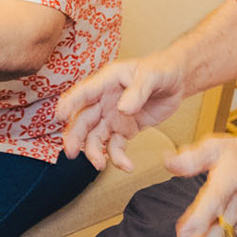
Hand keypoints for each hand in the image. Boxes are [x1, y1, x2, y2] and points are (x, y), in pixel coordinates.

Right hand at [58, 57, 184, 170]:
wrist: (176, 80)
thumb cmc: (160, 69)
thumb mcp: (151, 75)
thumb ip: (137, 91)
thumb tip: (123, 109)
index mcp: (107, 80)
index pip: (84, 92)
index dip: (70, 103)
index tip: (59, 115)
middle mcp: (105, 99)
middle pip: (83, 119)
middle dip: (75, 136)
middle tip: (71, 152)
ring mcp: (113, 116)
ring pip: (95, 136)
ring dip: (94, 151)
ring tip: (100, 165)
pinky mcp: (125, 129)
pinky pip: (116, 146)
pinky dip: (118, 157)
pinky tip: (126, 166)